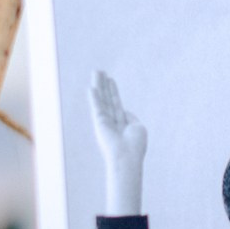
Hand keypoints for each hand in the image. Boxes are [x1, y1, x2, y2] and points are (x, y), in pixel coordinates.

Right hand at [87, 70, 145, 216]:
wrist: (126, 157)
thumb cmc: (135, 146)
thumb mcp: (138, 128)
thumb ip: (131, 117)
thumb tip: (124, 111)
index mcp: (122, 124)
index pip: (116, 104)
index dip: (113, 91)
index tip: (110, 80)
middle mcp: (111, 121)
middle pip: (107, 99)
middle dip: (104, 85)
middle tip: (100, 71)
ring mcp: (104, 121)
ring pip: (101, 99)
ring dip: (99, 85)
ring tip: (96, 71)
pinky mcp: (99, 122)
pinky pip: (97, 107)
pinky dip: (94, 97)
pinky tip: (92, 87)